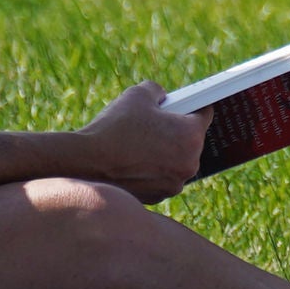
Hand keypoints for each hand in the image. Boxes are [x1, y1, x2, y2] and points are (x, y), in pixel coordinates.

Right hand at [82, 80, 206, 202]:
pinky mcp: (158, 198)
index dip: (193, 106)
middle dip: (176, 130)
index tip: (188, 104)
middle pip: (191, 140)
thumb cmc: (114, 128)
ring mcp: (174, 184)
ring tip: (141, 141)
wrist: (85, 164)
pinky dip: (153, 169)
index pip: (204, 114)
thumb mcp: (138, 95)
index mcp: (191, 136)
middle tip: (156, 123)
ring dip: (165, 151)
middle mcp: (189, 163)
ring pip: (176, 160)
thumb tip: (164, 97)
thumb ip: (158, 91)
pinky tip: (134, 160)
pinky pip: (162, 177)